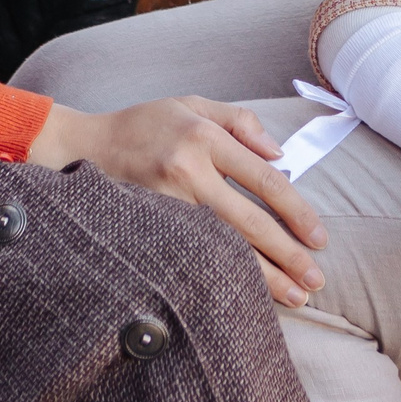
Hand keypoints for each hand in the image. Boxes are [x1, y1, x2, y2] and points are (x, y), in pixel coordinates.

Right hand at [27, 95, 327, 305]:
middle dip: (286, 254)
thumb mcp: (191, 103)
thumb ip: (240, 121)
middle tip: (316, 280)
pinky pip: (194, 256)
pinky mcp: (148, 225)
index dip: (295, 210)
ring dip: (262, 277)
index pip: (264, 178)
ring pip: (223, 246)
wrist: (81, 145)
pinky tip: (244, 296)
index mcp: (203, 136)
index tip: (319, 238)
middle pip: (248, 221)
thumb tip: (281, 154)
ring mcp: (164, 202)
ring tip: (294, 297)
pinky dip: (222, 277)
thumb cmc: (144, 124)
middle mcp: (186, 169)